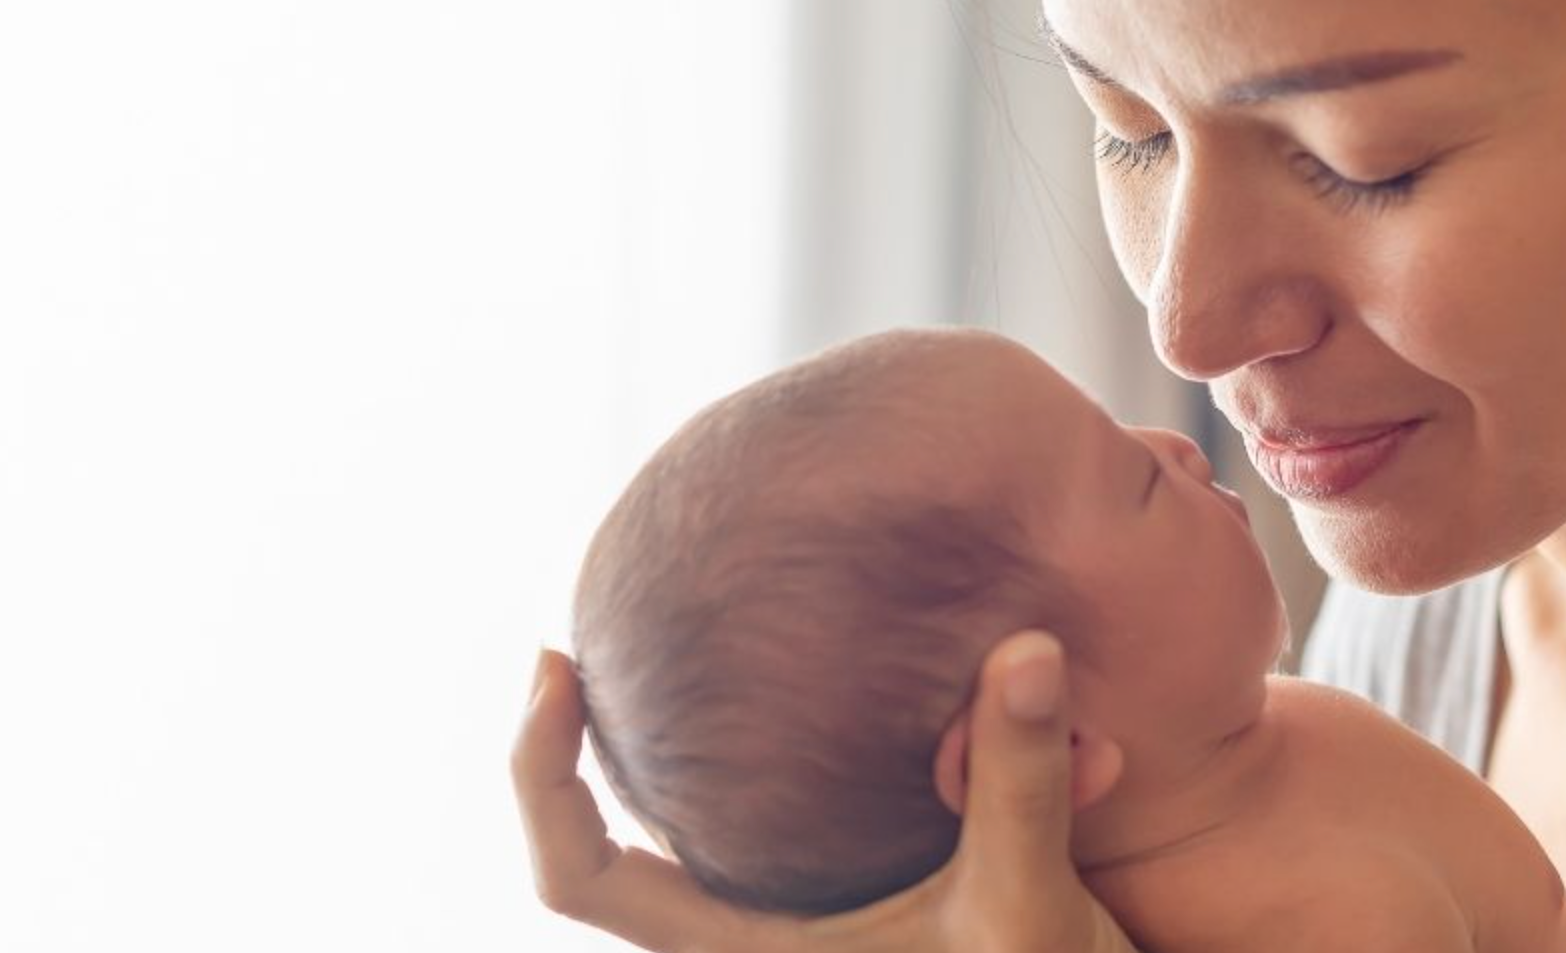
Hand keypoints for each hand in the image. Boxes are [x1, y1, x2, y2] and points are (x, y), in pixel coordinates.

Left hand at [512, 629, 1142, 952]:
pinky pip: (751, 818)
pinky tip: (788, 684)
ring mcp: (775, 925)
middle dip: (578, 744)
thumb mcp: (1029, 903)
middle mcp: (737, 941)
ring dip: (657, 754)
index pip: (575, 879)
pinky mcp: (825, 902)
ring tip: (659, 646)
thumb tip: (1025, 652)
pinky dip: (749, 754)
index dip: (536, 775)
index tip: (552, 666)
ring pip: (676, 833)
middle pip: (595, 849)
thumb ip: (1018, 783)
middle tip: (577, 642)